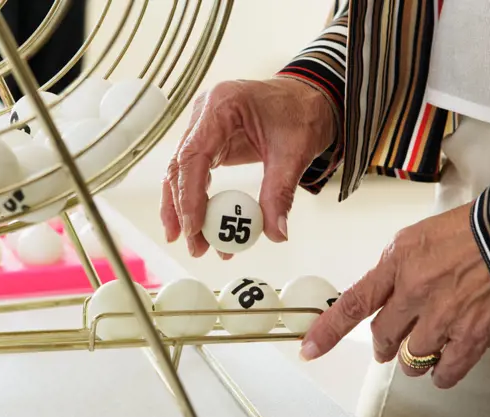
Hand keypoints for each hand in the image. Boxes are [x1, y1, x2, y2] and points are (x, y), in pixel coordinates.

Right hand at [161, 78, 336, 257]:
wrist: (309, 98)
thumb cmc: (302, 113)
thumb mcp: (294, 153)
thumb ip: (281, 192)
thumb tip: (276, 233)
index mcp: (222, 105)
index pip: (193, 155)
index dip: (189, 195)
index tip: (195, 228)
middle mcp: (205, 113)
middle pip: (180, 166)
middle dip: (182, 210)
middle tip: (195, 246)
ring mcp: (204, 125)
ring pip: (181, 172)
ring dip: (184, 209)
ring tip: (197, 245)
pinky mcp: (209, 140)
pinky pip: (195, 172)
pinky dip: (197, 200)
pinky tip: (201, 226)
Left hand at [299, 203, 489, 388]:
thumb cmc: (473, 230)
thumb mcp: (418, 237)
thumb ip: (394, 267)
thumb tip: (383, 294)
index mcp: (398, 263)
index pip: (353, 303)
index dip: (328, 331)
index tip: (310, 348)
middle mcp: (416, 292)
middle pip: (383, 337)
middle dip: (383, 343)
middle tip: (388, 343)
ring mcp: (444, 317)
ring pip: (411, 358)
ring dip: (413, 358)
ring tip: (423, 347)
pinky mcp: (472, 336)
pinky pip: (445, 371)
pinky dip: (441, 372)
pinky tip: (443, 364)